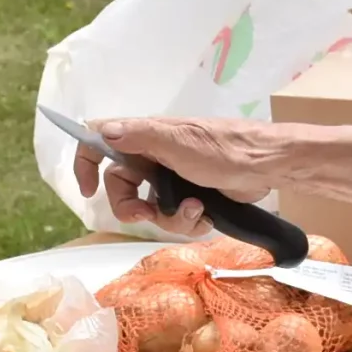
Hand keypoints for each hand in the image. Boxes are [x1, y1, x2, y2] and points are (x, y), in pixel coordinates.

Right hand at [69, 116, 275, 231]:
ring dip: (169, 217)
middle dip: (131, 208)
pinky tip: (206, 215)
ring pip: (150, 209)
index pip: (98, 142)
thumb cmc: (222, 148)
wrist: (266, 168)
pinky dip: (188, 221)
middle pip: (120, 188)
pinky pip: (174, 217)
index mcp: (144, 137)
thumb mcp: (177, 141)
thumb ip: (138, 136)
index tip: (87, 190)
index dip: (85, 164)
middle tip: (145, 216)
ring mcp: (171, 177)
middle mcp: (153, 156)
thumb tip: (102, 130)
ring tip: (195, 210)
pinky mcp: (190, 196)